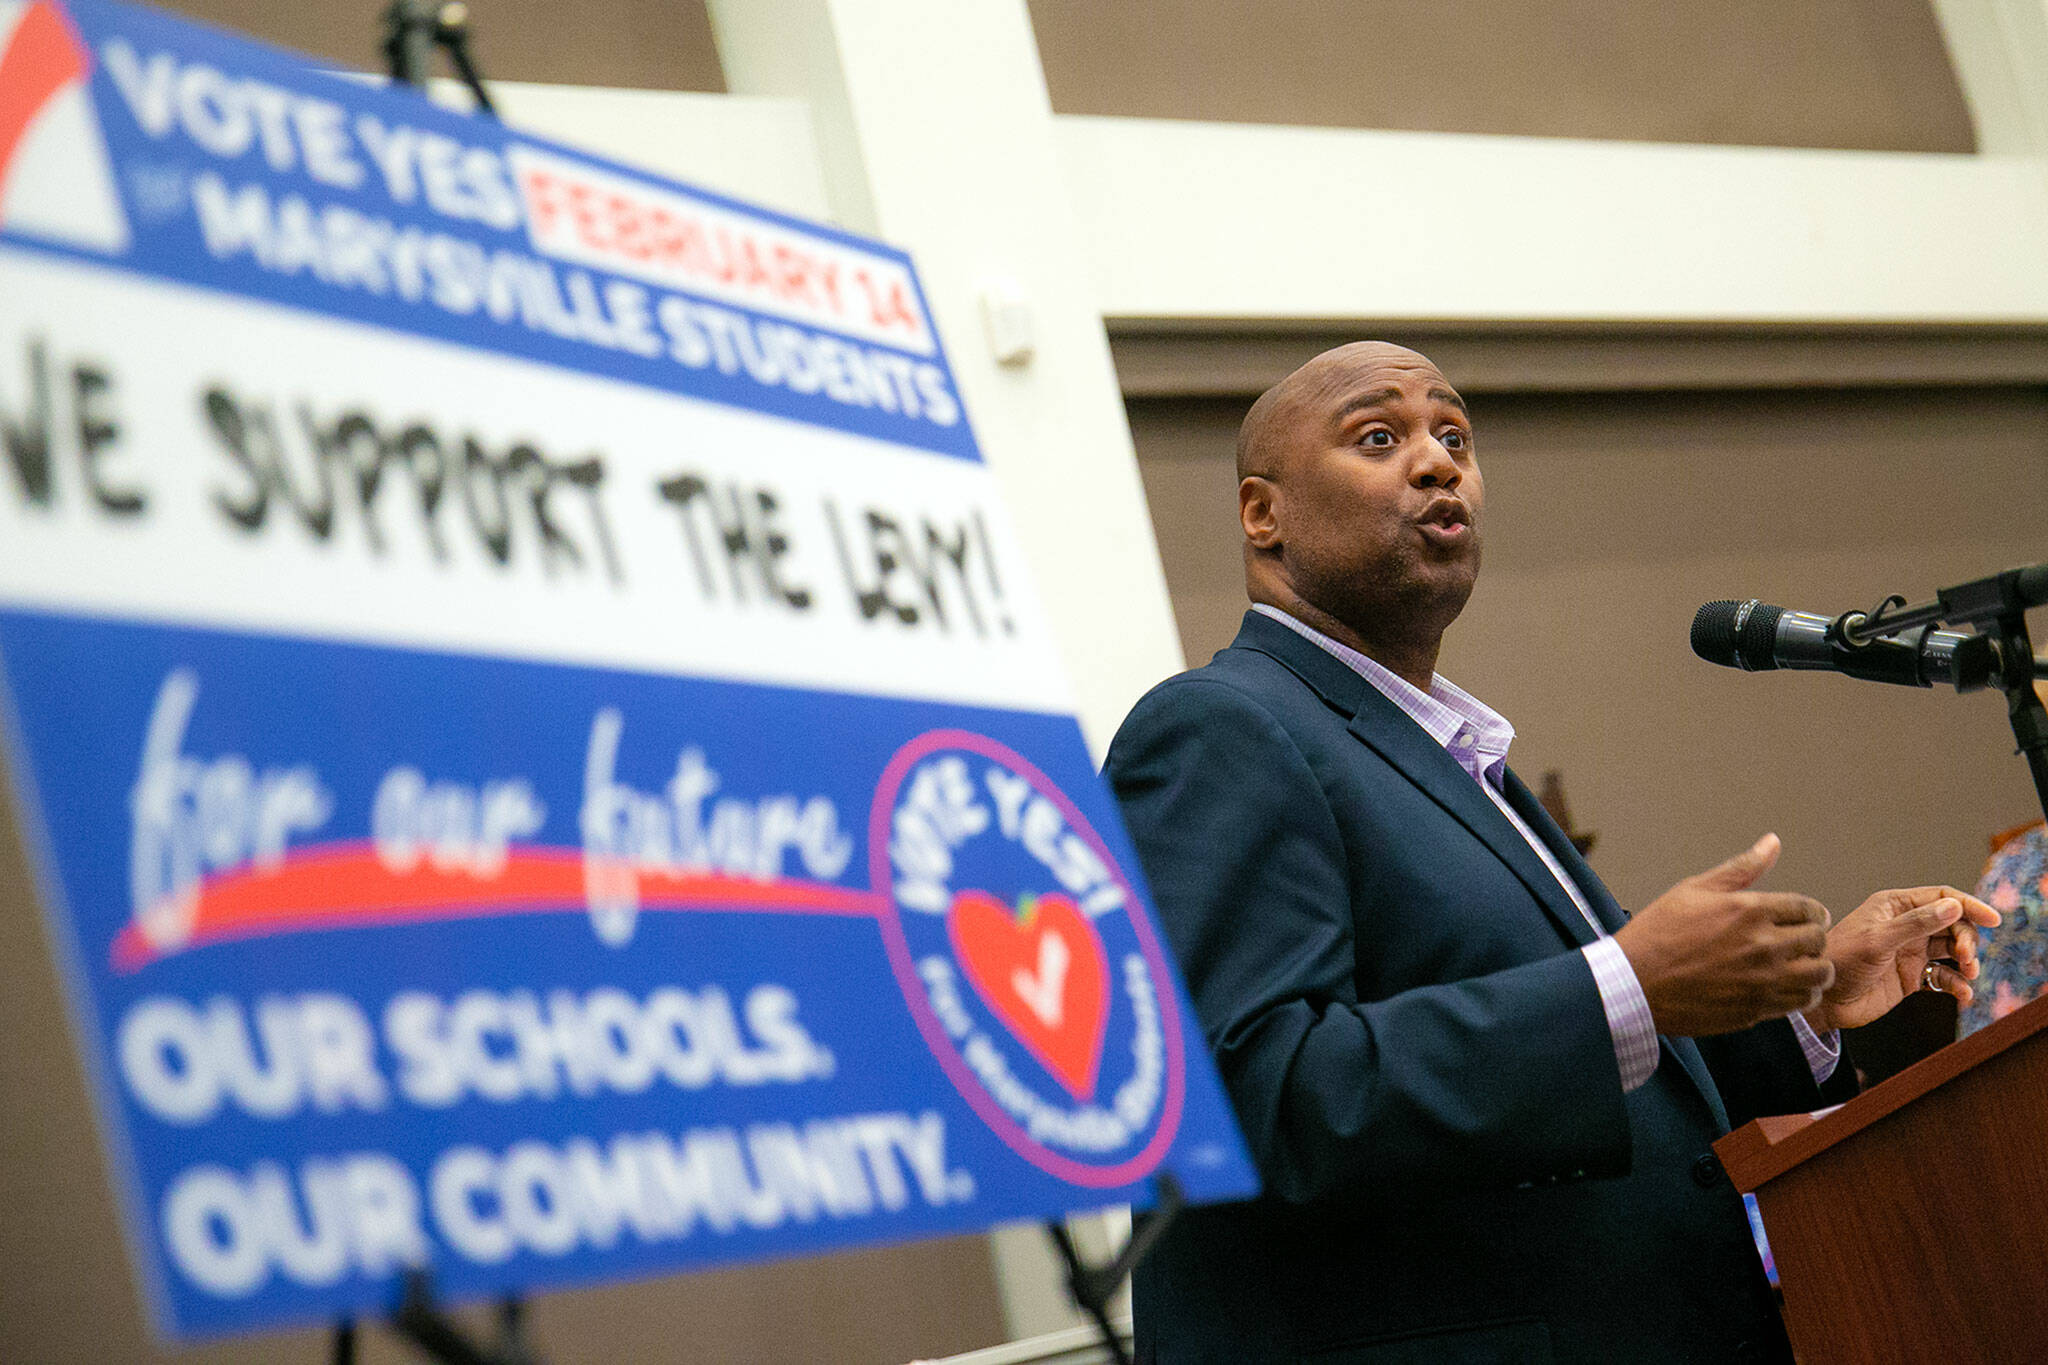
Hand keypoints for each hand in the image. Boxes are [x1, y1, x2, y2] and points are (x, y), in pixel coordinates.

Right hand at [1613, 834, 1834, 1036]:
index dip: (1813, 913)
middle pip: (1818, 941)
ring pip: (1819, 976)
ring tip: (1801, 966)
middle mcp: (1764, 946)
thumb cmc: (1658, 934)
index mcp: (1750, 911)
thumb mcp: (1694, 889)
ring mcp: (1762, 981)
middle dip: (1814, 938)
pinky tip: (1785, 988)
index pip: (1809, 909)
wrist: (1634, 983)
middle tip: (1802, 941)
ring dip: (1815, 969)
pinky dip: (1801, 995)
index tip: (1808, 918)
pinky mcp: (1756, 1010)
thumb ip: (1741, 868)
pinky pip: (1800, 1003)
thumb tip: (1771, 843)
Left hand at [1802, 885, 2001, 1031]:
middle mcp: (1905, 925)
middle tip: (1966, 957)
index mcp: (1894, 906)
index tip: (1994, 919)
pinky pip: (1945, 976)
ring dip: (1967, 960)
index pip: (1941, 897)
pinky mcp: (1912, 976)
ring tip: (1968, 974)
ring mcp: (1910, 951)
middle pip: (1953, 923)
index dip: (1969, 906)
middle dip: (1967, 938)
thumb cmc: (1839, 962)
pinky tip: (1963, 994)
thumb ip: (1916, 924)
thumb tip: (1953, 907)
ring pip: (1953, 949)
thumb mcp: (1877, 940)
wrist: (1821, 1000)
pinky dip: (1958, 984)